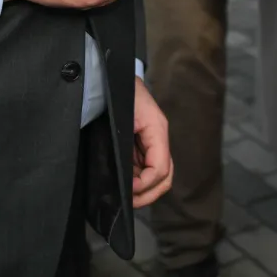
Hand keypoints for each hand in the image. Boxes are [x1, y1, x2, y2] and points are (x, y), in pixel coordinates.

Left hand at [130, 77, 173, 207]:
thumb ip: (126, 148)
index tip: (127, 190)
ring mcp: (151, 142)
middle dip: (148, 193)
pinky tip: (124, 182)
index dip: (145, 185)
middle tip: (128, 201)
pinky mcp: (141, 144)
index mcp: (158, 131)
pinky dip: (137, 180)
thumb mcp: (123, 118)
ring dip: (143, 189)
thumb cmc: (118, 93)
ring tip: (124, 194)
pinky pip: (145, 168)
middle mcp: (159, 139)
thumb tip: (128, 178)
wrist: (111, 76)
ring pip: (157, 176)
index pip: (160, 169)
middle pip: (165, 177)